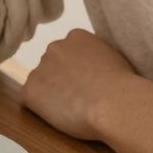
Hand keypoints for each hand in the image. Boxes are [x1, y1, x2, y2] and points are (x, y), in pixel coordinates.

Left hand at [22, 30, 138, 141]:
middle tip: (78, 98)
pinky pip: (31, 100)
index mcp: (76, 37)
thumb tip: (93, 66)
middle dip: (61, 80)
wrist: (114, 103)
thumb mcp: (114, 58)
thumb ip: (96, 56)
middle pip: (52, 65)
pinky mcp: (30, 91)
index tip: (87, 83)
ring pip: (41, 83)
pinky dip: (41, 110)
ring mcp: (40, 68)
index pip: (69, 52)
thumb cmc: (123, 85)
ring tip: (73, 109)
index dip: (77, 71)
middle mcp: (54, 47)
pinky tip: (61, 115)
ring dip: (51, 94)